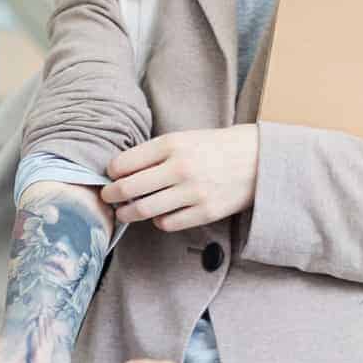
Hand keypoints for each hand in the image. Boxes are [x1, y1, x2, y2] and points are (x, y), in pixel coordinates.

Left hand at [101, 125, 258, 232]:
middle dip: (111, 195)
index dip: (111, 172)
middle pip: (129, 189)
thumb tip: (118, 172)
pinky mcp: (205, 212)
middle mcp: (180, 168)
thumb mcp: (183, 139)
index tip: (110, 176)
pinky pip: (167, 223)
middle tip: (107, 197)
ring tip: (123, 212)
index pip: (124, 164)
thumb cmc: (213, 148)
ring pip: (144, 210)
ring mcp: (193, 192)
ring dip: (127, 213)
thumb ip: (153, 153)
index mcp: (171, 144)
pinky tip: (158, 215)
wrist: (256, 159)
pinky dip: (157, 221)